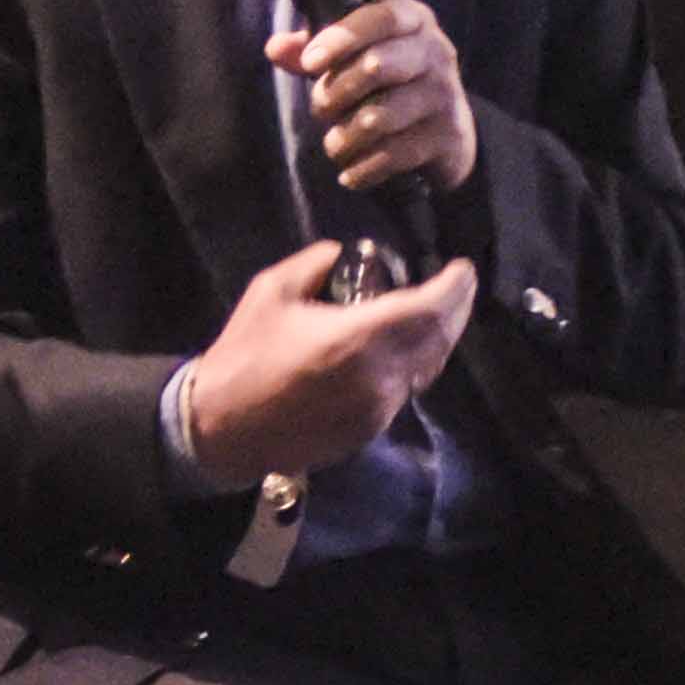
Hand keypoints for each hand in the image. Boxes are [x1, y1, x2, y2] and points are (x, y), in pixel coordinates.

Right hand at [176, 238, 477, 488]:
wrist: (222, 429)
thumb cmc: (243, 356)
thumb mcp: (271, 291)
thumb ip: (314, 264)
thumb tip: (342, 253)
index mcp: (356, 338)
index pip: (430, 310)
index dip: (455, 287)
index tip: (462, 269)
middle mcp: (378, 378)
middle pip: (439, 340)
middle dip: (455, 310)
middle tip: (457, 287)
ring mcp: (377, 410)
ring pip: (426, 369)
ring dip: (435, 339)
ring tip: (431, 313)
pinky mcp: (368, 431)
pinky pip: (404, 391)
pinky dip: (412, 365)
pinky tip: (398, 349)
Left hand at [275, 0, 474, 194]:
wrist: (451, 130)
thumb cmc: (391, 81)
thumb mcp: (358, 55)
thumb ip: (315, 50)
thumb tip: (275, 48)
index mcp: (413, 19)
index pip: (379, 18)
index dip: (341, 38)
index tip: (310, 62)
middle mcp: (435, 52)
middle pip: (376, 65)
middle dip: (334, 92)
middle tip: (319, 109)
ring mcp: (445, 95)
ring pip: (380, 117)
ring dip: (344, 137)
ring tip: (334, 145)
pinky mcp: (448, 136)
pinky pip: (394, 154)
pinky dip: (364, 168)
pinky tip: (350, 173)